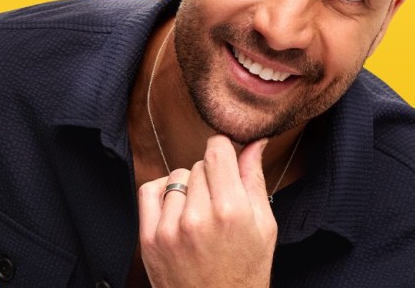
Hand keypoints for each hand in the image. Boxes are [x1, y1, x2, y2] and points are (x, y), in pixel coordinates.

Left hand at [138, 135, 276, 287]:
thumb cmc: (246, 273)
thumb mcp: (264, 227)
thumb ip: (255, 179)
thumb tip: (256, 141)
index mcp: (232, 211)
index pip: (217, 150)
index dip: (223, 149)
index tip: (225, 160)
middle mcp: (198, 217)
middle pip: (198, 164)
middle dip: (210, 176)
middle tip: (218, 202)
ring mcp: (170, 229)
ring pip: (176, 177)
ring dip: (187, 188)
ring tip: (199, 213)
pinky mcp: (149, 239)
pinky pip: (149, 191)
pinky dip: (162, 193)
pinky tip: (176, 210)